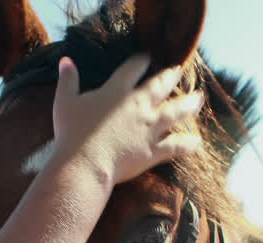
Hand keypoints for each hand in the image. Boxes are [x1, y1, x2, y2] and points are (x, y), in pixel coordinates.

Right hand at [51, 54, 203, 185]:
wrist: (84, 163)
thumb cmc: (71, 133)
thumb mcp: (64, 101)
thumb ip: (68, 80)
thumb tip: (65, 61)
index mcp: (116, 92)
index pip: (132, 70)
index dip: (140, 62)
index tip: (145, 58)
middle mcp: (137, 106)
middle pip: (159, 87)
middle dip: (169, 77)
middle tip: (177, 71)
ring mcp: (148, 129)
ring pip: (174, 113)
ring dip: (188, 105)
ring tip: (199, 99)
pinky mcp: (152, 151)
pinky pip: (175, 147)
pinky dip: (187, 145)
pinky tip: (197, 143)